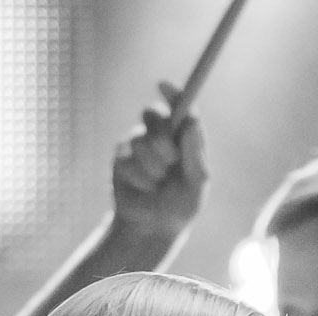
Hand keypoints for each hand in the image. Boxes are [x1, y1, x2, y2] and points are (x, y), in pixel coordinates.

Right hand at [111, 82, 205, 237]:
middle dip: (163, 141)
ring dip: (152, 167)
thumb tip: (192, 122)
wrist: (153, 228)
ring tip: (158, 184)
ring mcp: (138, 145)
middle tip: (171, 161)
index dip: (172, 93)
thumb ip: (195, 153)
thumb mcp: (196, 184)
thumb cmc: (181, 206)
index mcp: (182, 138)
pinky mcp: (121, 158)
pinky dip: (139, 178)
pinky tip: (144, 188)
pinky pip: (127, 159)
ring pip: (141, 141)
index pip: (178, 107)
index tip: (164, 85)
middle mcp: (160, 136)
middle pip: (154, 117)